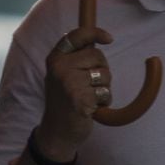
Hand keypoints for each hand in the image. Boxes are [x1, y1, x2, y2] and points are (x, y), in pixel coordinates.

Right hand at [35, 26, 115, 158]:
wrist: (57, 132)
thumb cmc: (65, 101)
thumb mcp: (62, 75)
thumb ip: (75, 58)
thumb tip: (98, 40)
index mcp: (55, 59)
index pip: (76, 36)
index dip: (95, 32)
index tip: (109, 38)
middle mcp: (60, 68)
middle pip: (98, 55)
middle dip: (102, 70)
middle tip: (89, 86)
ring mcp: (69, 83)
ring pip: (105, 75)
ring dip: (104, 88)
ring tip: (89, 98)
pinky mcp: (81, 99)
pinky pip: (106, 93)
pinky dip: (104, 101)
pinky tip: (90, 108)